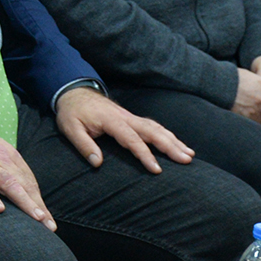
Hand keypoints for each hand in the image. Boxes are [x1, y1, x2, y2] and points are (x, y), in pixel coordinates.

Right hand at [0, 113, 53, 226]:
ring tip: (36, 218)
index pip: (29, 182)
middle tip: (50, 226)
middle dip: (38, 206)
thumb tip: (20, 190)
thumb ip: (6, 168)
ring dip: (24, 201)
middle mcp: (0, 159)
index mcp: (9, 156)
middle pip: (24, 184)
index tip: (48, 221)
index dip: (40, 202)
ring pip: (8, 183)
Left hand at [57, 86, 196, 174]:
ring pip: (156, 128)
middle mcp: (125, 117)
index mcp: (111, 120)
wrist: (74, 92)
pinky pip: (153, 126)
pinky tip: (178, 144)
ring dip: (174, 140)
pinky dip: (167, 135)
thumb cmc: (72, 113)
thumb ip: (84, 145)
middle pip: (152, 131)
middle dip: (170, 145)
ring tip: (190, 154)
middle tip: (187, 160)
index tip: (157, 169)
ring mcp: (130, 117)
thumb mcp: (70, 128)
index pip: (131, 139)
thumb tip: (97, 163)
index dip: (145, 154)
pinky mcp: (132, 119)